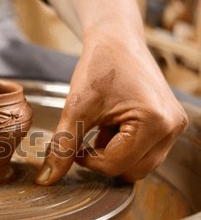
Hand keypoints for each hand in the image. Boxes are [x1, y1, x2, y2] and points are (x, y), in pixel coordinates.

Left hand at [35, 33, 187, 184]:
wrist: (116, 40)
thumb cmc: (99, 67)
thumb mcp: (76, 110)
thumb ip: (62, 146)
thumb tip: (46, 179)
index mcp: (154, 123)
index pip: (115, 165)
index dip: (87, 161)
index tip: (74, 147)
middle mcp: (171, 127)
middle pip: (131, 172)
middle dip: (103, 162)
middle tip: (84, 143)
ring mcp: (173, 126)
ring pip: (139, 165)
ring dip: (114, 156)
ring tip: (98, 131)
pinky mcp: (168, 123)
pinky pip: (145, 152)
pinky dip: (124, 148)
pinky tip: (109, 128)